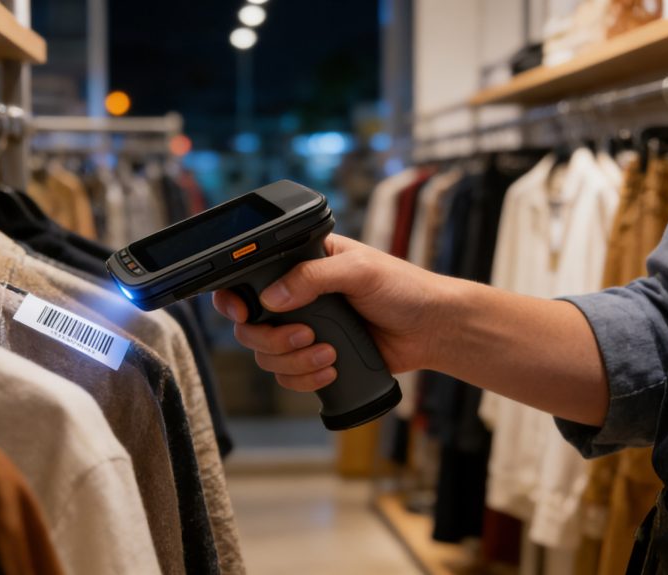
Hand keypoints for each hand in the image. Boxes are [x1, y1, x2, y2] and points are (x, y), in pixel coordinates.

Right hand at [212, 233, 448, 392]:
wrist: (433, 330)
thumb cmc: (404, 289)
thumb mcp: (360, 271)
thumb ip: (313, 277)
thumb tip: (272, 297)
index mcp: (301, 264)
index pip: (250, 279)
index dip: (234, 299)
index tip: (242, 312)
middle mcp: (296, 297)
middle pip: (250, 326)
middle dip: (272, 339)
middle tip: (304, 336)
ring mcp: (305, 330)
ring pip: (267, 356)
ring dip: (292, 361)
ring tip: (328, 354)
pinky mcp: (316, 359)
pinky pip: (288, 377)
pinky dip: (304, 379)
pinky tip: (330, 370)